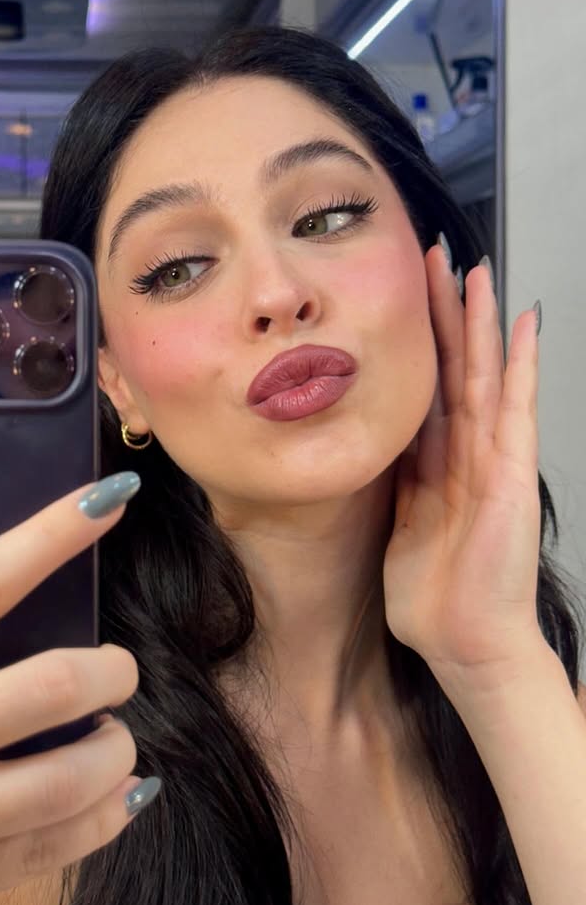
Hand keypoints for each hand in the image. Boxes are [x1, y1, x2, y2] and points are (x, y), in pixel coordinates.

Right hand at [0, 474, 150, 904]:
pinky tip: (124, 796)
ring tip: (113, 740)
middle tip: (118, 672)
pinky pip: (60, 847)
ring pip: (71, 777)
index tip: (108, 499)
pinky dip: (109, 815)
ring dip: (117, 751)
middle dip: (111, 671)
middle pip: (54, 686)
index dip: (53, 534)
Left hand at [383, 241, 545, 684]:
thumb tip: (381, 452)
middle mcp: (467, 454)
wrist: (465, 643)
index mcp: (437, 466)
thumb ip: (400, 485)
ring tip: (474, 273)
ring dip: (480, 324)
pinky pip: (516, 410)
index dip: (415, 344)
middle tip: (433, 261)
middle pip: (454, 371)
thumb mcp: (402, 527)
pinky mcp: (512, 476)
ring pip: (484, 377)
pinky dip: (520, 367)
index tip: (400, 299)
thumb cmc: (436, 597)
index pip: (426, 390)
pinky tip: (522, 325)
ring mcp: (494, 461)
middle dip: (444, 316)